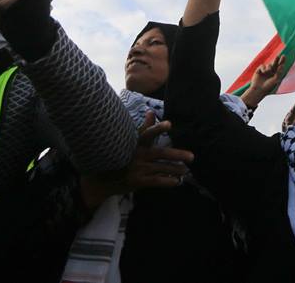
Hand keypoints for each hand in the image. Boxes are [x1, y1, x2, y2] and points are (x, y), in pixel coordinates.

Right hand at [79, 112, 194, 209]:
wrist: (102, 179)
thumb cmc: (119, 156)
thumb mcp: (129, 141)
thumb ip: (143, 128)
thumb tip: (151, 111)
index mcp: (136, 143)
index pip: (147, 133)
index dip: (158, 128)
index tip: (170, 124)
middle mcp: (138, 155)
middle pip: (161, 153)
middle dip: (177, 155)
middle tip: (192, 157)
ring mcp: (138, 168)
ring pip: (161, 168)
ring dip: (176, 169)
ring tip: (186, 170)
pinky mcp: (137, 181)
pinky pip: (156, 181)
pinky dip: (167, 181)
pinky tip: (176, 182)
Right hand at [241, 54, 284, 108]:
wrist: (259, 89)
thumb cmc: (268, 86)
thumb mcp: (276, 80)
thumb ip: (279, 72)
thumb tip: (281, 65)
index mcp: (276, 74)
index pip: (280, 66)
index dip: (282, 61)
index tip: (284, 56)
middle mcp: (271, 72)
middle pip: (275, 64)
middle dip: (276, 60)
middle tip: (278, 56)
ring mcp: (265, 71)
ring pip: (269, 65)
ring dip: (269, 67)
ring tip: (268, 71)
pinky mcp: (259, 70)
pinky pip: (263, 65)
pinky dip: (264, 68)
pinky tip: (263, 72)